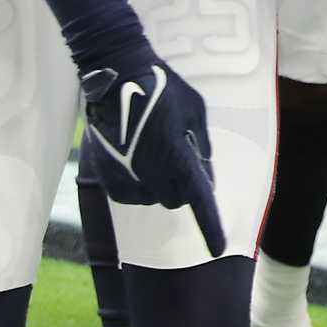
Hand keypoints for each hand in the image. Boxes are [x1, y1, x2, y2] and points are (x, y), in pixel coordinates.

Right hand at [79, 46, 224, 256]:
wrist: (118, 78)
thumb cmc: (164, 89)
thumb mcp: (196, 112)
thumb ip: (201, 146)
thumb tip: (204, 173)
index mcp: (178, 160)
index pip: (199, 202)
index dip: (211, 227)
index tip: (219, 248)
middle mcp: (152, 175)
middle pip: (177, 200)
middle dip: (184, 186)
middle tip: (182, 156)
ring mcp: (127, 179)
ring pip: (153, 197)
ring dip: (160, 182)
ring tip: (154, 146)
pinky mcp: (107, 179)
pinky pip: (132, 192)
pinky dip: (139, 180)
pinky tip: (136, 153)